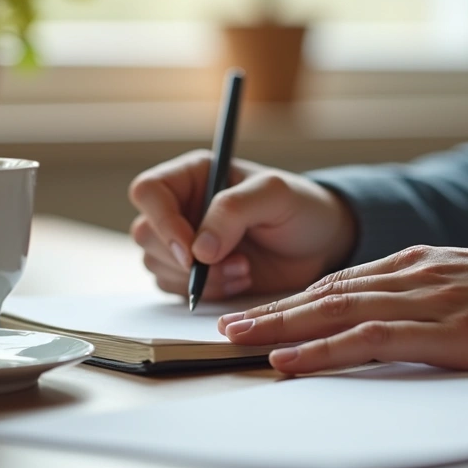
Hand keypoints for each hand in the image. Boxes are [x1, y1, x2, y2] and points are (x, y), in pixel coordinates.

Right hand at [128, 150, 357, 299]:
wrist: (321, 246)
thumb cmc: (301, 208)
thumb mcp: (275, 195)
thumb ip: (234, 210)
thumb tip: (197, 249)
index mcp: (193, 175)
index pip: (148, 191)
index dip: (162, 221)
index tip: (191, 251)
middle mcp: (181, 207)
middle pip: (146, 234)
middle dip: (186, 259)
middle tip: (235, 262)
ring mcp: (183, 242)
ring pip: (157, 266)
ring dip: (202, 279)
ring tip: (246, 269)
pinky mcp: (193, 274)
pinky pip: (175, 290)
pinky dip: (208, 292)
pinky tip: (241, 280)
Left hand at [218, 241, 467, 373]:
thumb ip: (430, 295)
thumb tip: (394, 318)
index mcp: (420, 263)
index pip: (342, 280)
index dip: (296, 299)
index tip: (261, 312)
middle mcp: (414, 275)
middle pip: (327, 292)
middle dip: (273, 311)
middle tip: (227, 326)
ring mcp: (429, 302)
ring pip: (337, 311)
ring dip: (283, 328)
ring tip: (241, 341)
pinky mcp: (447, 334)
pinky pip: (370, 339)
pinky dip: (324, 349)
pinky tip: (293, 359)